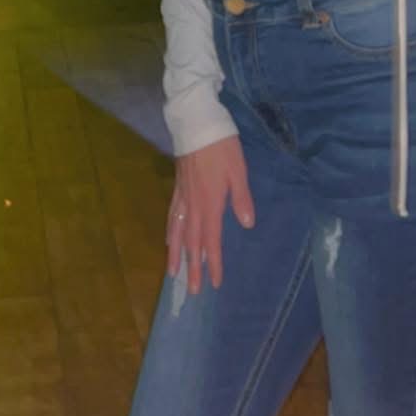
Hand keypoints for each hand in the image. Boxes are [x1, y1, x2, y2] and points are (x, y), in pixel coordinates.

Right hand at [166, 137, 254, 293]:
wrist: (196, 124)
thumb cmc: (222, 146)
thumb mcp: (239, 170)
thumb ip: (242, 198)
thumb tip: (246, 224)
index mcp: (211, 204)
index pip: (212, 241)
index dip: (213, 263)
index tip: (214, 282)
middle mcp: (194, 206)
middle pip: (192, 243)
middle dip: (192, 268)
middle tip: (193, 291)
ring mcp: (183, 197)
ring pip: (177, 232)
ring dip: (176, 255)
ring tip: (174, 274)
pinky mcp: (177, 188)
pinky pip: (172, 216)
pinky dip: (170, 232)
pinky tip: (169, 240)